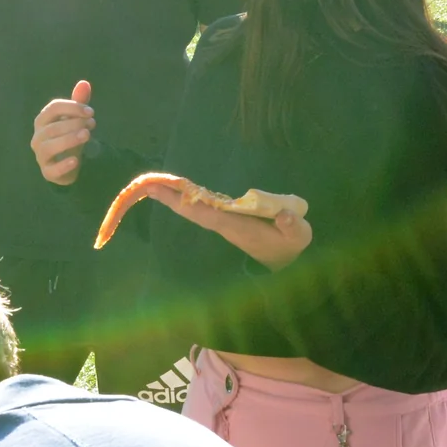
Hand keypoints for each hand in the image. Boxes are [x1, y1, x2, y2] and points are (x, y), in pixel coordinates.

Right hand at [31, 80, 93, 185]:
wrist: (67, 165)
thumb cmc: (69, 137)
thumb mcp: (75, 120)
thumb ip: (79, 102)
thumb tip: (84, 82)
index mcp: (42, 120)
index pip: (53, 108)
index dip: (72, 107)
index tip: (91, 112)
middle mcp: (38, 137)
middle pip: (52, 127)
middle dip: (74, 123)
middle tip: (92, 124)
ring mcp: (41, 155)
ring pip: (50, 146)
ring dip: (69, 139)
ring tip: (87, 135)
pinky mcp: (47, 172)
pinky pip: (52, 169)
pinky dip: (63, 165)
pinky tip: (76, 160)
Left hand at [148, 183, 312, 271]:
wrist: (287, 263)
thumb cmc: (291, 247)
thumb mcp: (298, 236)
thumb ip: (293, 226)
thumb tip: (285, 215)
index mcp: (237, 227)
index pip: (206, 214)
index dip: (184, 205)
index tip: (164, 195)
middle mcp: (225, 225)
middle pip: (193, 212)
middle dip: (171, 199)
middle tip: (148, 185)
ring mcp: (225, 223)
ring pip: (195, 210)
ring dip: (177, 198)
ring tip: (157, 184)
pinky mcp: (228, 219)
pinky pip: (203, 207)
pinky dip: (189, 198)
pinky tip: (180, 190)